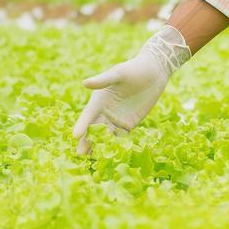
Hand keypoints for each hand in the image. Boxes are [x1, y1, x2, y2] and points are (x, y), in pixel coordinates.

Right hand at [73, 25, 191, 154]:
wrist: (153, 73)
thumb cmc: (133, 69)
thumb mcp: (118, 74)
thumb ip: (103, 80)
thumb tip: (84, 83)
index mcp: (98, 100)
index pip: (87, 115)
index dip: (82, 125)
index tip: (75, 136)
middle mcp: (104, 112)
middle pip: (93, 129)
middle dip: (86, 141)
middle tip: (80, 154)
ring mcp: (116, 119)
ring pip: (105, 136)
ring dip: (99, 146)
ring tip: (93, 158)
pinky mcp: (128, 124)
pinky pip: (120, 137)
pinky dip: (115, 145)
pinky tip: (111, 155)